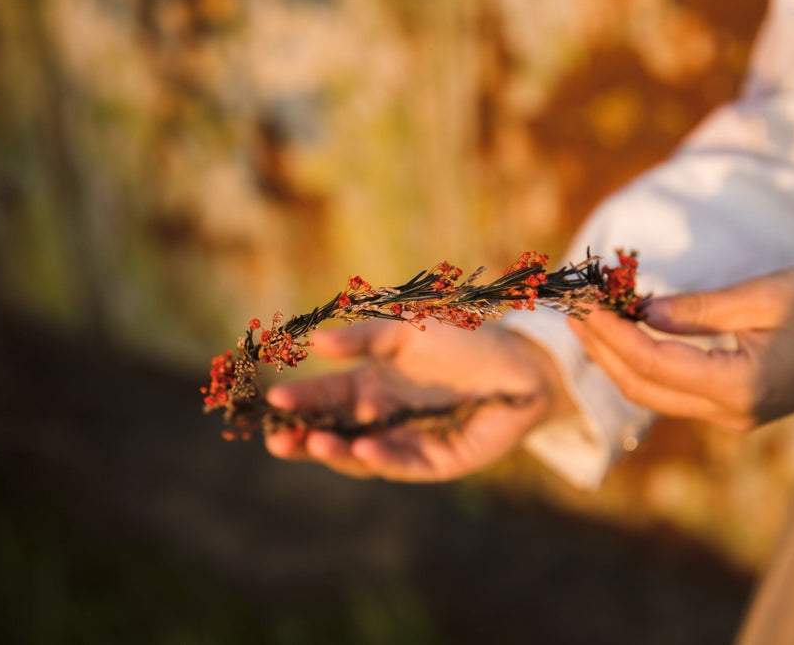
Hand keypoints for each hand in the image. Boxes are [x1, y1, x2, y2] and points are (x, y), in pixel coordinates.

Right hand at [264, 321, 573, 480]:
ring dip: (336, 452)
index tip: (272, 401)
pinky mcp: (436, 462)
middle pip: (335, 434)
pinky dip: (381, 458)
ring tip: (314, 442)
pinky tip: (362, 447)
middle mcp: (383, 418)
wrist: (521, 361)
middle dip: (304, 438)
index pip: (326, 397)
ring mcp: (407, 442)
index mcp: (371, 386)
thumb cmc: (464, 340)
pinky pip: (403, 464)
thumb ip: (364, 338)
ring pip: (362, 455)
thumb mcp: (406, 329)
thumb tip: (316, 344)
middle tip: (277, 441)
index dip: (300, 400)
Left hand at [569, 268, 793, 430]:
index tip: (582, 304)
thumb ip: (700, 309)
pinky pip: (670, 393)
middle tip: (571, 310)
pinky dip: (639, 365)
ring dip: (614, 359)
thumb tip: (643, 314)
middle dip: (600, 349)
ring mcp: (728, 417)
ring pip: (651, 395)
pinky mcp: (730, 409)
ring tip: (586, 321)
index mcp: (739, 386)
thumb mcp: (768, 295)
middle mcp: (727, 413)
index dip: (610, 333)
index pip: (652, 363)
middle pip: (641, 387)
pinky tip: (621, 336)